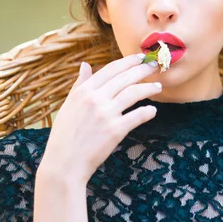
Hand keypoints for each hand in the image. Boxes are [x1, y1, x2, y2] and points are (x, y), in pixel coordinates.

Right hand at [39, 54, 161, 183]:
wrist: (64, 164)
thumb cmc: (65, 136)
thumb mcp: (68, 106)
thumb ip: (79, 84)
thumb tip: (85, 64)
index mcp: (83, 91)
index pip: (111, 69)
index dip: (128, 62)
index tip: (140, 57)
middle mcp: (95, 99)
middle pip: (125, 78)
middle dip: (143, 69)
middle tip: (155, 66)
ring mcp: (106, 114)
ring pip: (134, 93)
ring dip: (149, 88)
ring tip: (158, 86)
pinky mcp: (115, 130)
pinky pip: (137, 115)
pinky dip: (148, 111)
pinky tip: (153, 110)